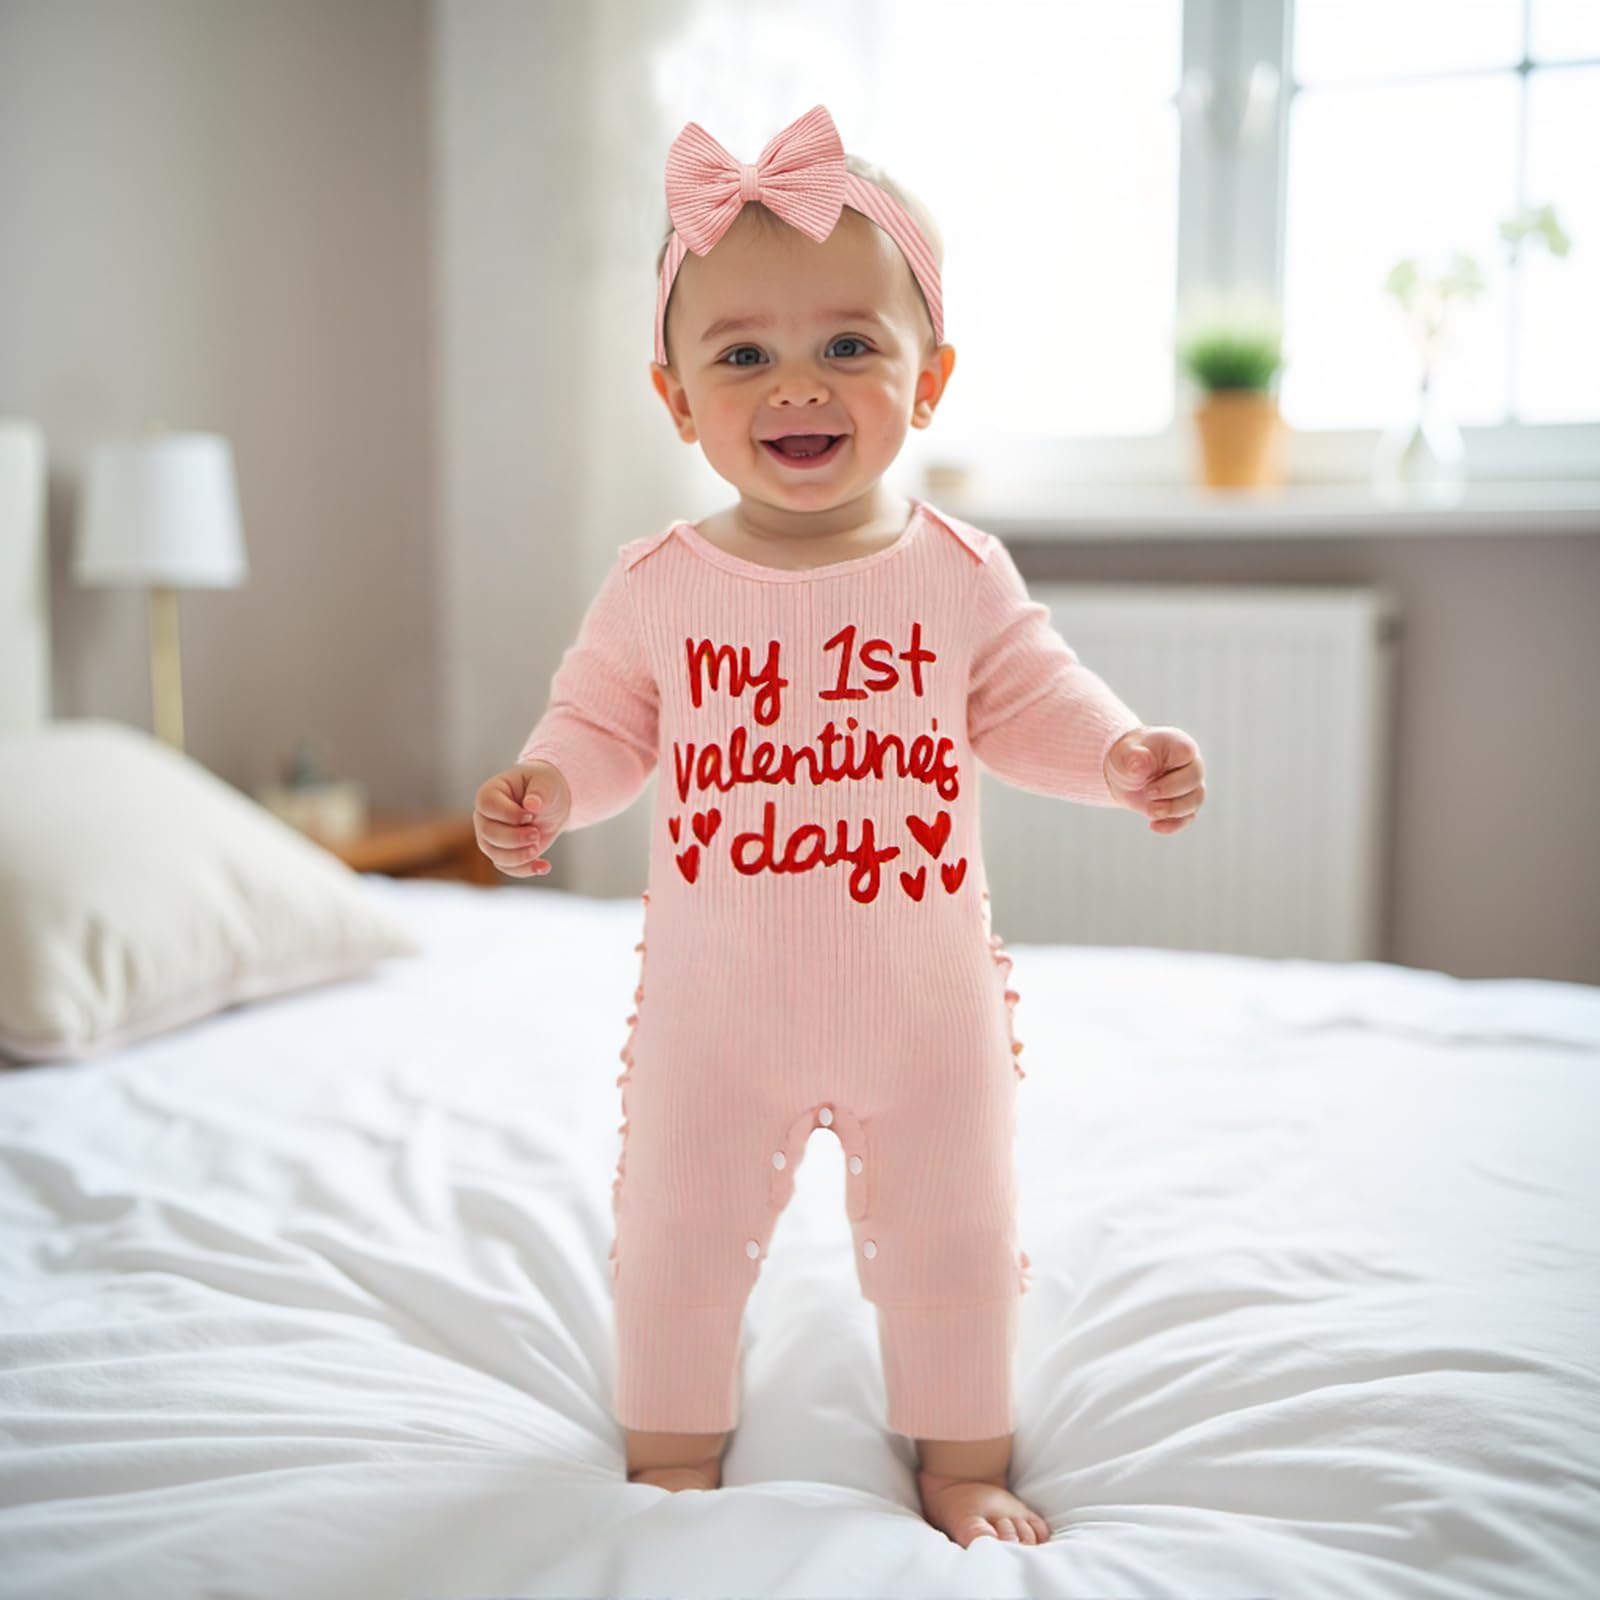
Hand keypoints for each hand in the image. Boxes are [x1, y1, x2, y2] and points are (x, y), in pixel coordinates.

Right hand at [473, 762, 569, 876]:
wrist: (552, 805)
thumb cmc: (545, 787)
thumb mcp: (546, 783)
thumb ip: (539, 792)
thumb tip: (531, 805)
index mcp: (490, 793)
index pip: (488, 805)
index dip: (509, 814)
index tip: (530, 814)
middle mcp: (485, 817)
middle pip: (488, 834)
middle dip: (514, 838)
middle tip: (536, 834)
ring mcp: (491, 838)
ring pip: (496, 855)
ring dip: (519, 856)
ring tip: (538, 847)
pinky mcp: (502, 854)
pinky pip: (507, 867)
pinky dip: (526, 869)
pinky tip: (544, 866)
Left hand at [1104, 726, 1205, 833]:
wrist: (1125, 773)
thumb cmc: (1128, 757)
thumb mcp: (1124, 754)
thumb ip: (1133, 757)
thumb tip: (1141, 762)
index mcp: (1179, 746)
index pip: (1188, 756)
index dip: (1170, 776)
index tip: (1148, 786)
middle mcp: (1190, 765)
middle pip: (1194, 781)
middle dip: (1170, 793)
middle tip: (1147, 794)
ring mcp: (1189, 786)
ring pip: (1195, 801)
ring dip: (1173, 810)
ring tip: (1149, 811)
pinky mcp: (1183, 804)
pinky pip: (1188, 817)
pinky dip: (1173, 825)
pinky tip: (1154, 826)